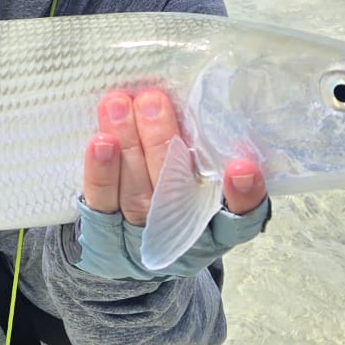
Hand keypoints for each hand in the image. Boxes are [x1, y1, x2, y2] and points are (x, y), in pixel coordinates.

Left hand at [72, 87, 268, 280]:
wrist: (125, 244)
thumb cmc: (172, 196)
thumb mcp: (198, 182)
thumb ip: (204, 153)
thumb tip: (194, 101)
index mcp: (217, 228)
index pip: (241, 219)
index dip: (245, 195)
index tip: (242, 166)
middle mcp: (183, 238)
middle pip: (176, 195)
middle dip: (164, 145)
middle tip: (153, 101)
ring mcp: (142, 241)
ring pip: (137, 195)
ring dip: (128, 146)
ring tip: (119, 106)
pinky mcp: (104, 238)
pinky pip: (103, 204)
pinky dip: (102, 173)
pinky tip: (100, 141)